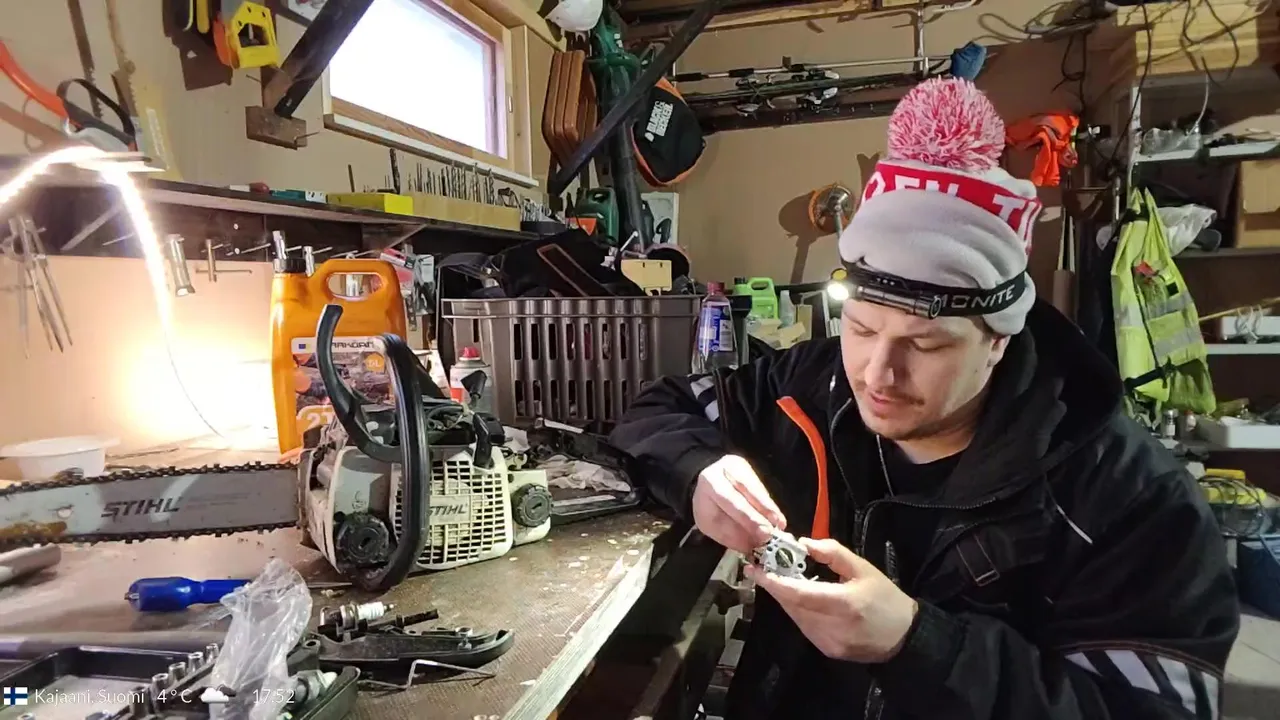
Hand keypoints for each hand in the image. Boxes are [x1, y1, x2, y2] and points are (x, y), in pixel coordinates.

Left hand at [693, 455, 785, 552]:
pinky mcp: (749, 468)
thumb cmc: (708, 507)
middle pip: (747, 490)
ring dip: (770, 509)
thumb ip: (730, 534)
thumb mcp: (711, 523)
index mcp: (709, 483)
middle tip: (775, 532)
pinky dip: (769, 505)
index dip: (749, 517)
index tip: (765, 533)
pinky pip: (762, 488)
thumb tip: (754, 546)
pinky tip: (776, 517)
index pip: (730, 499)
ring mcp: (738, 465)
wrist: (705, 483)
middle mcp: (724, 469)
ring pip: (757, 488)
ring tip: (779, 526)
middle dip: (763, 513)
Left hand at [746, 537, 918, 663]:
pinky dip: (797, 611)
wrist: (904, 637)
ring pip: (795, 617)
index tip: (755, 569)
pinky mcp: (826, 651)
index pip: (799, 593)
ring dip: (784, 598)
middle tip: (761, 568)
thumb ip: (832, 553)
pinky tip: (798, 598)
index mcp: (843, 603)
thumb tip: (803, 543)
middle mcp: (831, 626)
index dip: (774, 582)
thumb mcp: (863, 568)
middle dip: (775, 587)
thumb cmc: (885, 598)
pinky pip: (804, 627)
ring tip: (778, 579)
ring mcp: (827, 642)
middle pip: (792, 605)